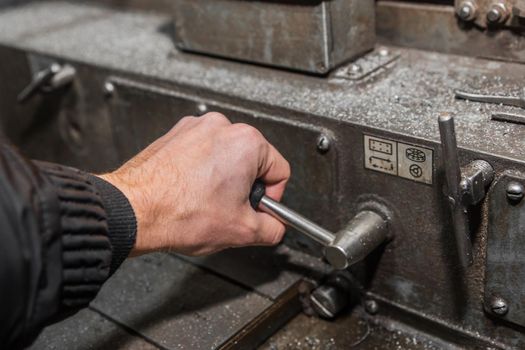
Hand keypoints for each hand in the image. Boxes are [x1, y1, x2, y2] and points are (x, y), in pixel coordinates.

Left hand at [100, 112, 290, 255]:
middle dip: (245, 188)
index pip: (280, 171)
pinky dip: (201, 171)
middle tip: (230, 210)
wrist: (133, 210)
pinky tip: (191, 192)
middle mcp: (222, 127)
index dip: (272, 197)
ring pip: (226, 157)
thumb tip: (274, 226)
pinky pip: (202, 152)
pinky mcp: (176, 135)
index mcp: (246, 142)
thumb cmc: (179, 213)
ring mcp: (195, 128)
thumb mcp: (241, 231)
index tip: (259, 210)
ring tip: (205, 202)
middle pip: (253, 161)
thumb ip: (272, 229)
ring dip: (223, 179)